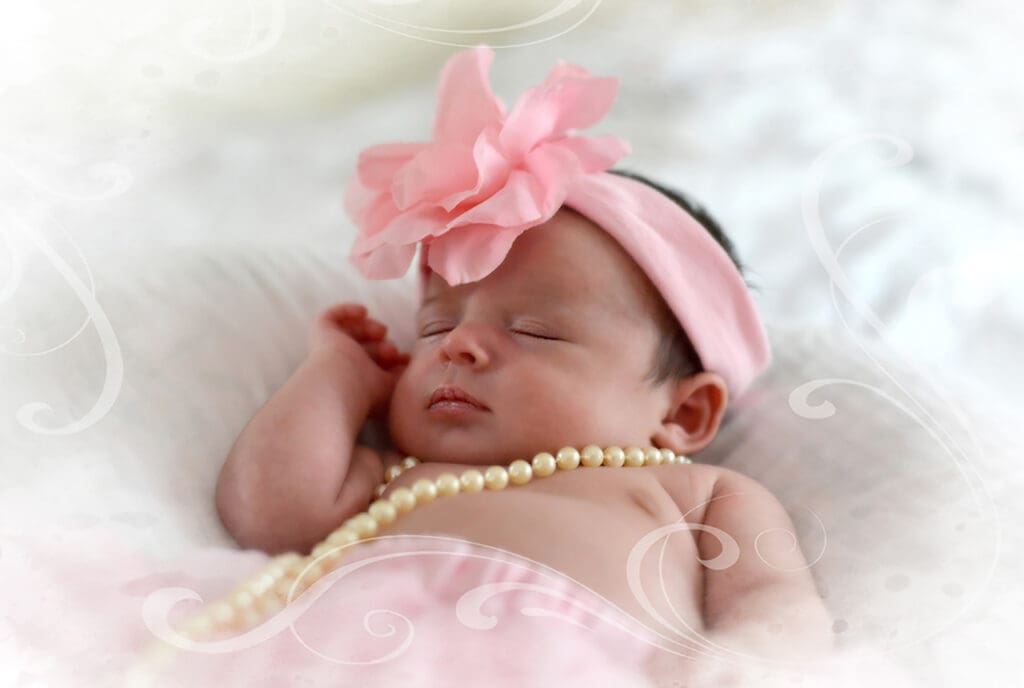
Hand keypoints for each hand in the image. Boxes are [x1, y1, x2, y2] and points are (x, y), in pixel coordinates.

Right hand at [307, 303, 409, 419]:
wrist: (339, 386)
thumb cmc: (368, 393)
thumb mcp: (391, 386)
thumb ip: (400, 375)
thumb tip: (410, 364)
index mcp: (357, 385)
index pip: (374, 367)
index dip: (390, 359)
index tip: (405, 358)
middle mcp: (341, 369)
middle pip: (363, 350)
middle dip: (382, 346)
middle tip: (392, 350)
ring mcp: (328, 351)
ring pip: (348, 334)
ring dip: (368, 328)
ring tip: (381, 332)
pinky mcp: (320, 334)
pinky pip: (329, 317)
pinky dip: (347, 310)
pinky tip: (364, 312)